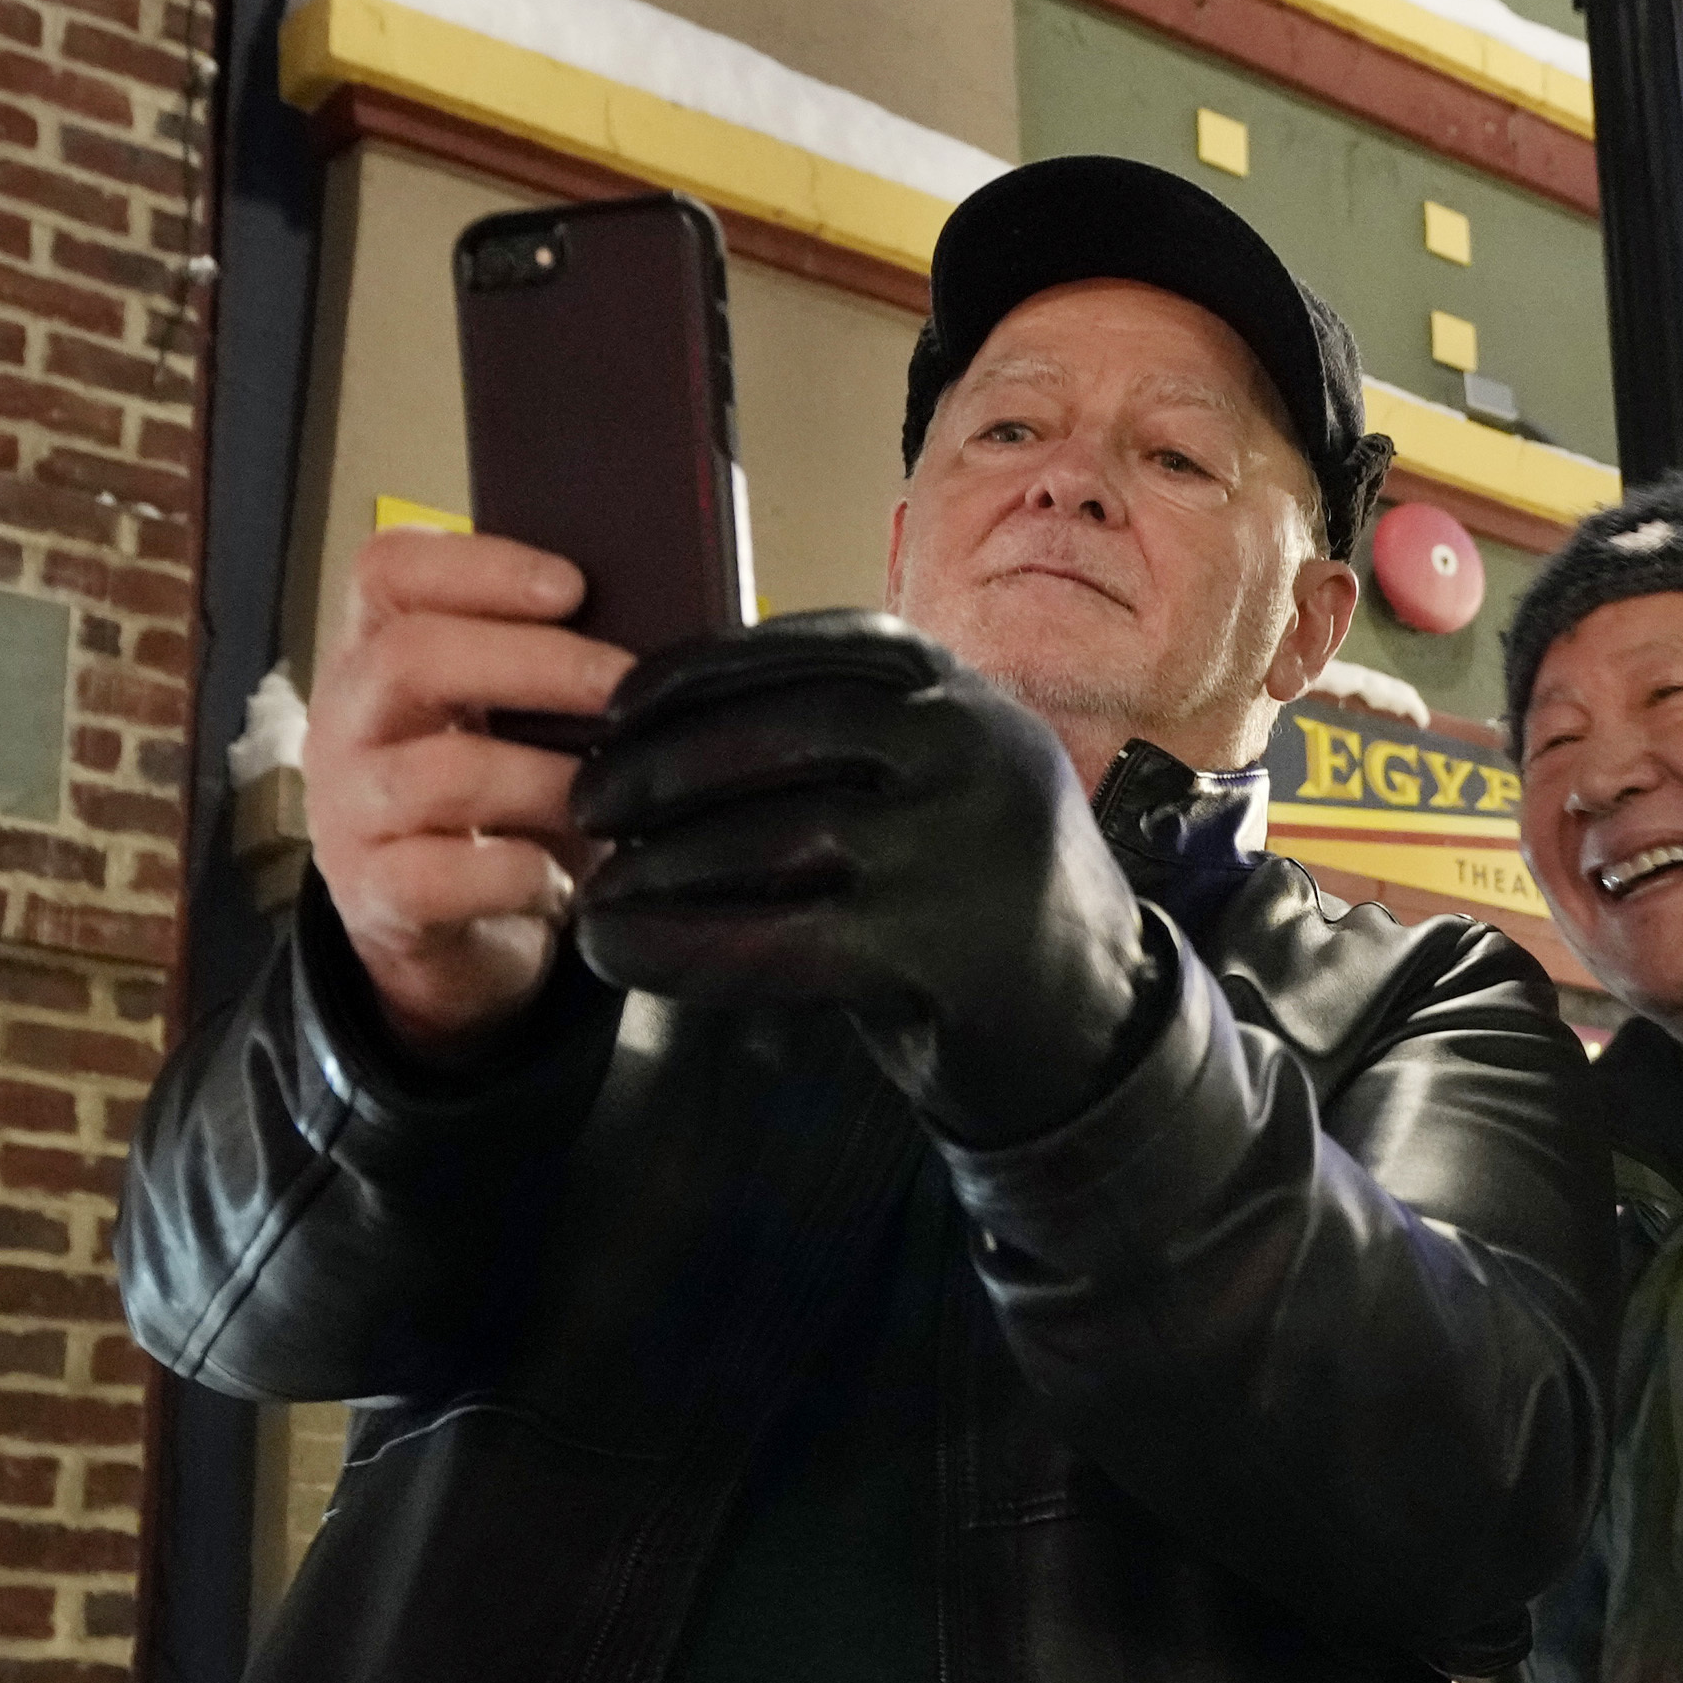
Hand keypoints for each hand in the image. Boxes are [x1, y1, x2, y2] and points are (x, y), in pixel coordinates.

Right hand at [305, 526, 631, 1060]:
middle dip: (538, 663)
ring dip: (544, 778)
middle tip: (625, 685)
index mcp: (377, 656)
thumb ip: (553, 675)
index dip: (479, 565)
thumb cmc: (500, 808)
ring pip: (439, 772)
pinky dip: (515, 871)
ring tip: (609, 795)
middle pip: (411, 656)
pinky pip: (441, 875)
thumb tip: (662, 645)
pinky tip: (554, 874)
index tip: (571, 584)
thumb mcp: (513, 724)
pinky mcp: (373, 896)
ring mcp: (349, 812)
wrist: (453, 938)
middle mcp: (347, 724)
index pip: (388, 569)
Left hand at [565, 614, 1158, 1145]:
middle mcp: (978, 752)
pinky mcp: (940, 949)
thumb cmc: (981, 901)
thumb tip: (670, 728)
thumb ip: (850, 745)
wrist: (1094, 1031)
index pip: (817, 652)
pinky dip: (675, 945)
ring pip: (768, 833)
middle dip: (660, 766)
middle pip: (780, 732)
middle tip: (587, 802)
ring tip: (601, 886)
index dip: (701, 671)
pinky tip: (620, 949)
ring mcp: (965, 847)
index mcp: (970, 697)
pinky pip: (771, 940)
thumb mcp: (942, 787)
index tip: (620, 704)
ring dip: (656, 862)